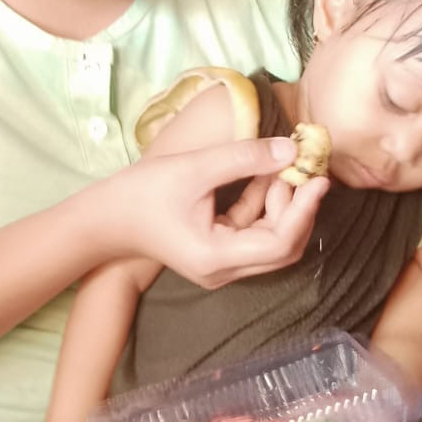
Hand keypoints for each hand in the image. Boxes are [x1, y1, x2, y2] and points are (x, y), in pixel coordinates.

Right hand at [113, 138, 329, 288]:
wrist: (104, 217)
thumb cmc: (142, 193)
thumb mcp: (194, 168)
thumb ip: (245, 158)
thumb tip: (291, 150)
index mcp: (217, 257)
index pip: (280, 243)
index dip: (304, 211)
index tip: (318, 178)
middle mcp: (223, 272)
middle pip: (283, 248)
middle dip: (297, 208)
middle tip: (302, 170)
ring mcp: (220, 266)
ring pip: (271, 241)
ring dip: (281, 205)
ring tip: (278, 167)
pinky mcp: (217, 253)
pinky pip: (253, 234)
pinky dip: (263, 206)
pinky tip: (262, 176)